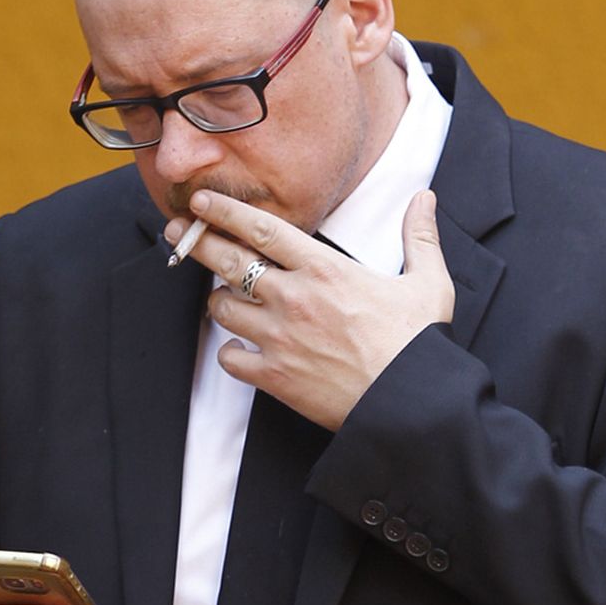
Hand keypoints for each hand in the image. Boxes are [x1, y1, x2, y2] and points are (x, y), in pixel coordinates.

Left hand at [162, 188, 454, 431]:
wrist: (410, 405)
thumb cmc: (419, 345)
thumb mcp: (429, 283)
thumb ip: (420, 237)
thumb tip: (425, 198)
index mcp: (325, 269)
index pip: (263, 229)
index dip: (225, 211)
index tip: (201, 200)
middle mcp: (294, 298)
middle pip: (229, 261)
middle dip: (197, 242)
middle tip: (176, 231)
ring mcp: (280, 338)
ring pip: (224, 310)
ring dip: (219, 302)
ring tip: (223, 299)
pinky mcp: (275, 377)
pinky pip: (230, 359)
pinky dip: (230, 352)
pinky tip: (238, 349)